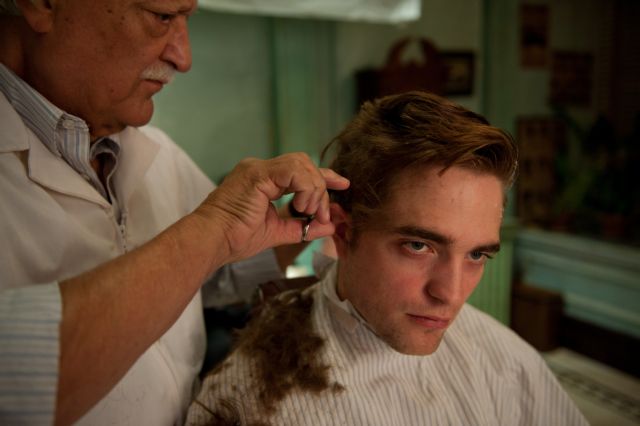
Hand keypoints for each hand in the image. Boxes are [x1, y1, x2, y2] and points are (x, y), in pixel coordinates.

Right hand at [195, 153, 348, 263]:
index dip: (324, 176)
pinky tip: (301, 206)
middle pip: (305, 164)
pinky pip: (293, 171)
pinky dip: (305, 188)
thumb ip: (302, 227)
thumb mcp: (277, 232)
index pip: (300, 170)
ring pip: (302, 164)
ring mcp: (258, 168)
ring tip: (308, 212)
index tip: (343, 185)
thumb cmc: (235, 238)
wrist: (212, 242)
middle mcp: (260, 169)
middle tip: (322, 214)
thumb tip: (329, 226)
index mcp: (263, 180)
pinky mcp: (257, 173)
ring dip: (314, 189)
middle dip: (322, 186)